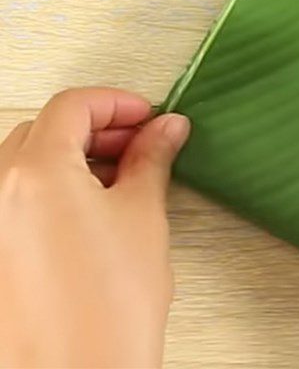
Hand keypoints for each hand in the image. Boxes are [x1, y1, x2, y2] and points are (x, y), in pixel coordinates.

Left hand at [0, 88, 189, 368]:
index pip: (73, 106)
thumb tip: (165, 130)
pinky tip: (91, 209)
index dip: (117, 103)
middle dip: (97, 128)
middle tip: (140, 143)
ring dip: (74, 157)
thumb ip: (151, 158)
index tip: (146, 116)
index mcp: (35, 173)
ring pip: (27, 163)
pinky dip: (52, 189)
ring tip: (120, 179)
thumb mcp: (143, 215)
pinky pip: (16, 199)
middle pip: (46, 130)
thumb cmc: (107, 312)